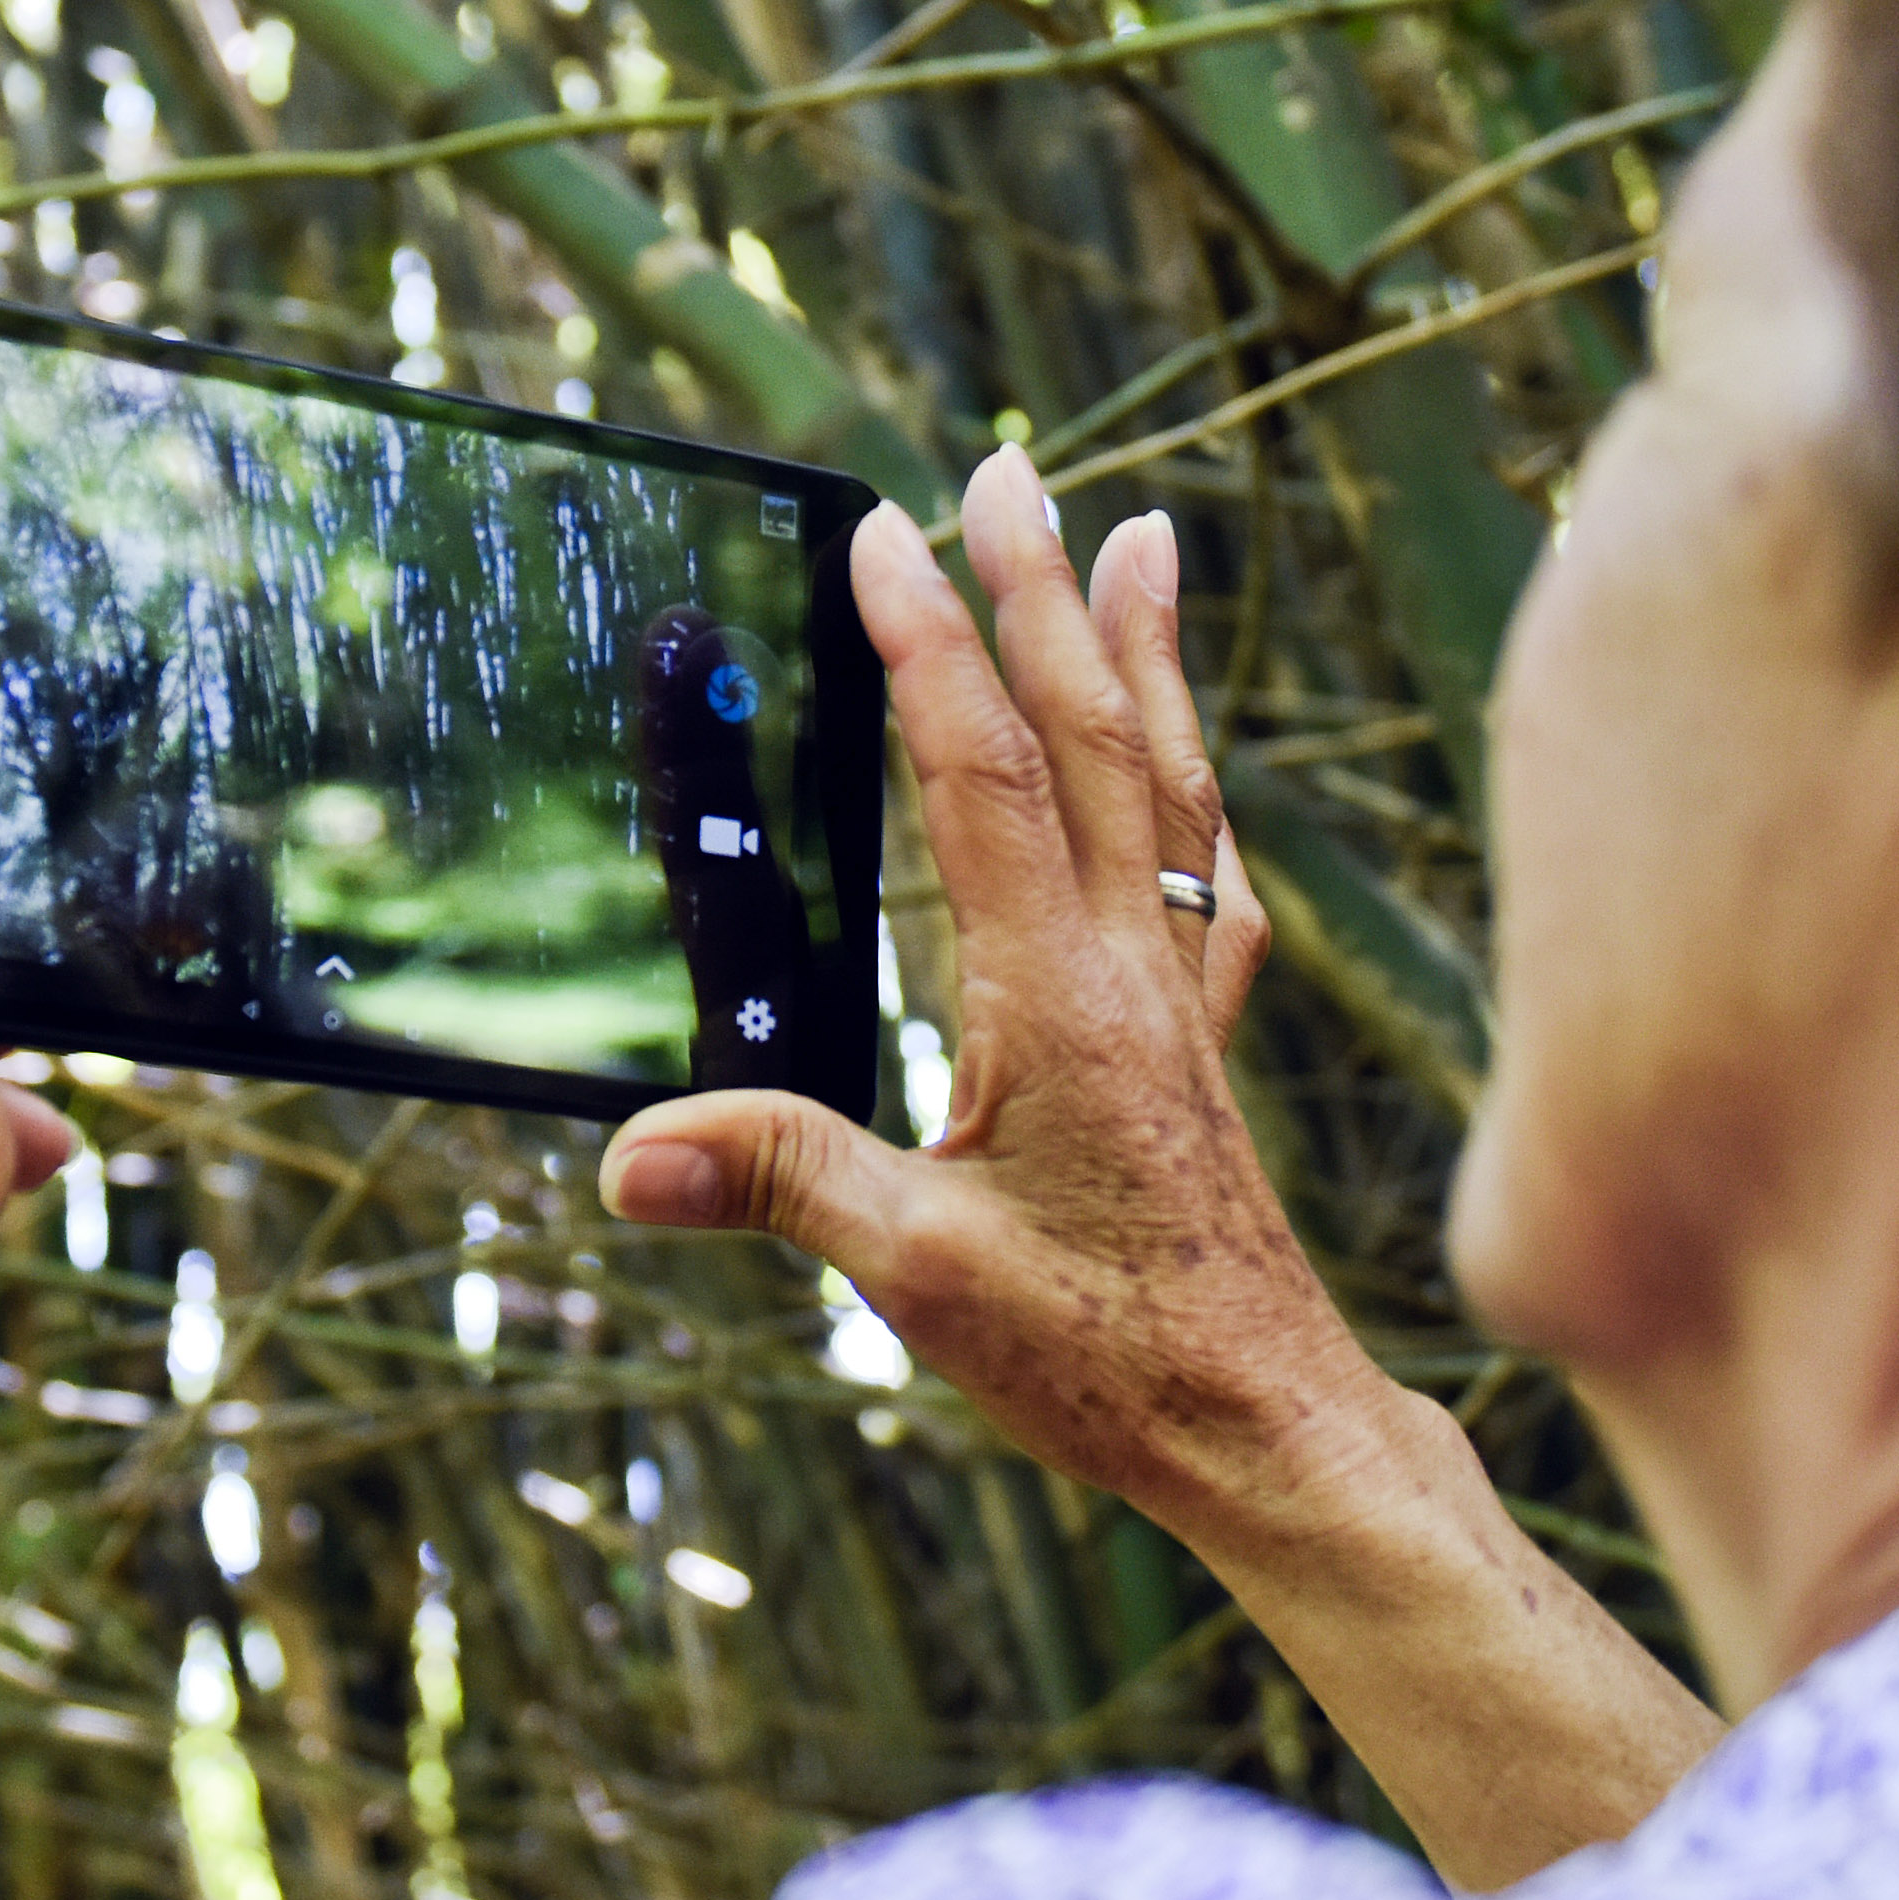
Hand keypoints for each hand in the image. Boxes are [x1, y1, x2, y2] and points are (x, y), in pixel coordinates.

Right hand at [603, 449, 1433, 1551]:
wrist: (1275, 1433)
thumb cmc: (1110, 1362)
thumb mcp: (915, 1278)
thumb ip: (778, 1185)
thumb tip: (623, 1156)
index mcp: (1060, 998)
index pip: (988, 775)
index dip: (935, 641)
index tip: (888, 527)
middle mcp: (1137, 972)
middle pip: (1094, 736)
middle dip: (1043, 589)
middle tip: (1010, 466)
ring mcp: (1185, 1004)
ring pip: (1171, 785)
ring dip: (1144, 652)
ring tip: (1142, 535)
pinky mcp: (1206, 1053)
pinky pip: (1210, 877)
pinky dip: (1195, 790)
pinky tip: (1195, 779)